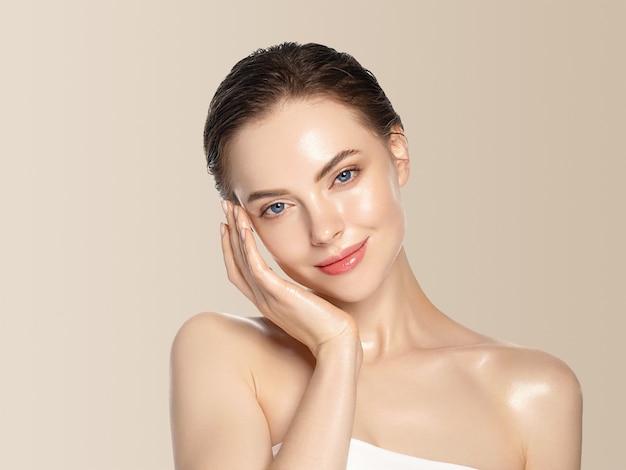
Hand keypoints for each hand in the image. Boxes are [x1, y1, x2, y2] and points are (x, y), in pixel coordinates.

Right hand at [220, 201, 358, 356]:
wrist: (337, 342)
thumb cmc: (328, 324)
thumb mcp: (307, 301)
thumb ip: (299, 288)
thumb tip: (305, 271)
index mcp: (267, 300)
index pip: (239, 270)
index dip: (231, 247)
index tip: (229, 224)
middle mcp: (262, 299)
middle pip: (235, 262)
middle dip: (229, 232)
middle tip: (226, 206)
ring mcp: (268, 298)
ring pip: (242, 261)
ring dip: (236, 233)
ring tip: (232, 209)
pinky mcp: (279, 296)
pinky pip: (256, 268)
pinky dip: (248, 247)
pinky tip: (246, 228)